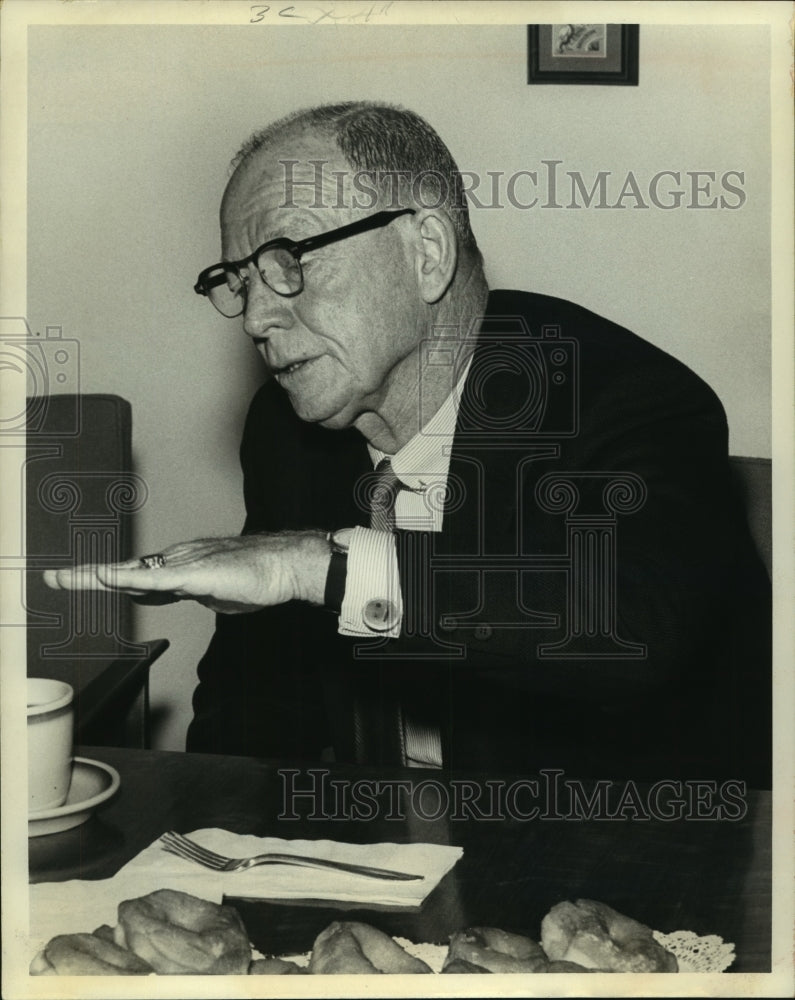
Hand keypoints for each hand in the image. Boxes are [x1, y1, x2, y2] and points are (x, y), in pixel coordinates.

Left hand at [43, 530, 330, 613]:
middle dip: (88, 576)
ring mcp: (182, 564)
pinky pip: (150, 578)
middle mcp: (177, 559)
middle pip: (126, 570)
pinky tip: (101, 577)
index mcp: (184, 565)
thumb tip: (196, 597)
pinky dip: (122, 577)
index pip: (140, 575)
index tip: (87, 580)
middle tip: (56, 578)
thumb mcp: (221, 596)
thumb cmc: (260, 578)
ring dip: (93, 576)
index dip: (111, 579)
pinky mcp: (191, 572)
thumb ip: (200, 595)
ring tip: (64, 578)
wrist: (284, 565)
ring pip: (130, 571)